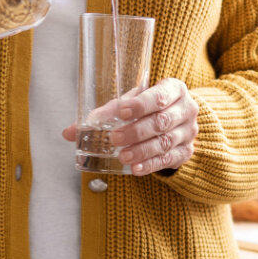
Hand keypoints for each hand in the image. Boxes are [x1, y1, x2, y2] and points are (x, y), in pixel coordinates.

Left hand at [63, 78, 197, 175]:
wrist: (179, 119)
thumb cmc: (150, 107)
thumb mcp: (131, 103)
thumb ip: (105, 114)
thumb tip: (70, 132)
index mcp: (174, 89)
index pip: (160, 96)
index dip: (141, 104)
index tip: (122, 112)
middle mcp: (186, 109)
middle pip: (162, 121)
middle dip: (136, 131)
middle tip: (115, 138)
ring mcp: (188, 132)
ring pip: (165, 142)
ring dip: (141, 150)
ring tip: (122, 156)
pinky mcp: (185, 152)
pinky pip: (168, 159)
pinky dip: (150, 165)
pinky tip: (134, 169)